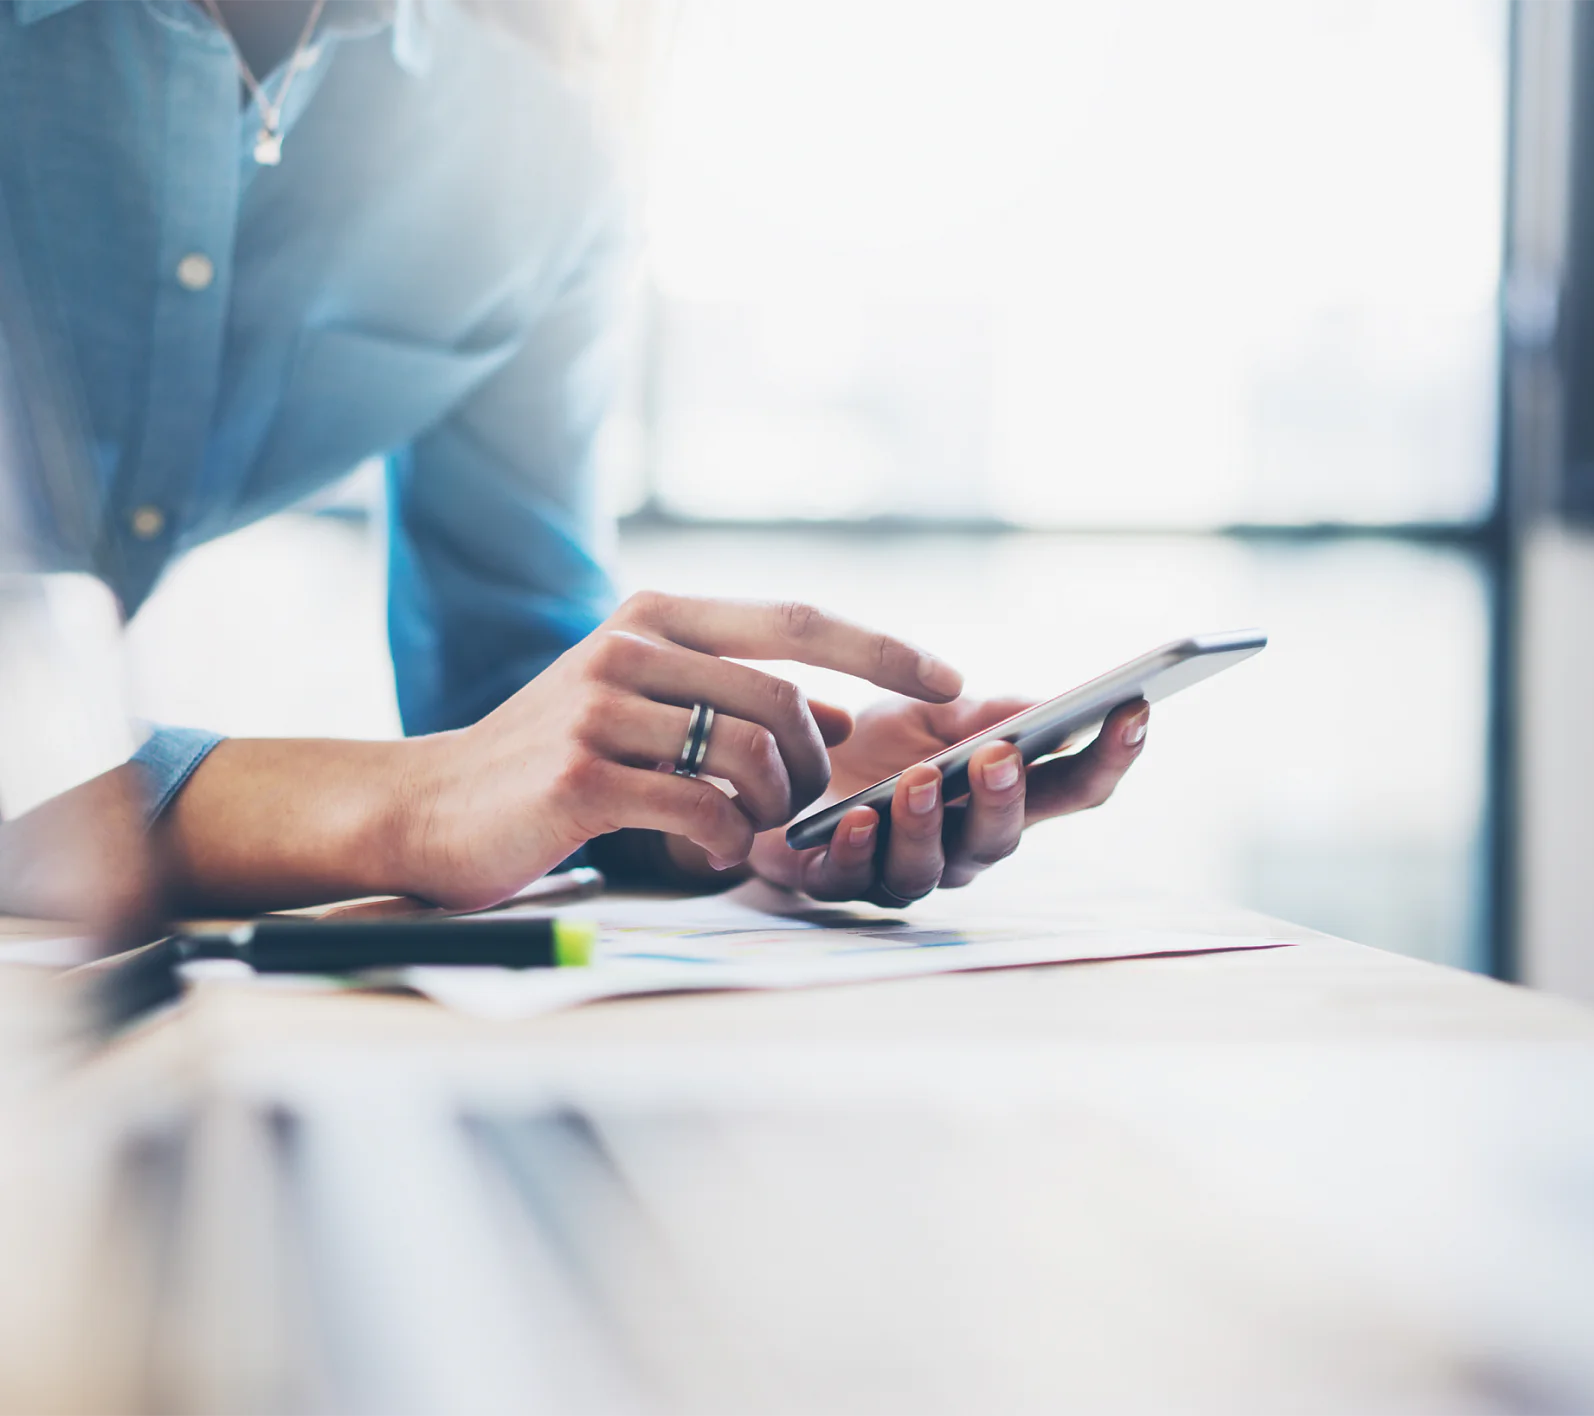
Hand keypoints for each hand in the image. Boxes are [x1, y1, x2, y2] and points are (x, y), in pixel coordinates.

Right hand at [395, 593, 961, 908]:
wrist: (425, 806)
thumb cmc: (549, 760)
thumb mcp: (640, 704)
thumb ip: (728, 698)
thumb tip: (832, 720)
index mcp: (655, 617)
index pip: (796, 619)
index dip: (883, 650)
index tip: (951, 683)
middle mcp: (629, 647)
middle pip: (783, 703)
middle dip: (815, 771)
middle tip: (801, 813)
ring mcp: (600, 708)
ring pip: (750, 758)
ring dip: (771, 813)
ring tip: (747, 838)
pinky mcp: (581, 776)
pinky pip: (703, 813)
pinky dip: (726, 844)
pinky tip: (709, 856)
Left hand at [748, 695, 1149, 905]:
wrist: (773, 768)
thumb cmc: (865, 748)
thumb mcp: (925, 715)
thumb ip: (982, 714)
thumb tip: (1047, 707)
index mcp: (996, 799)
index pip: (1071, 787)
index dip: (1110, 756)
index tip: (1137, 711)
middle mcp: (959, 846)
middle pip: (1004, 837)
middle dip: (1006, 798)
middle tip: (1001, 756)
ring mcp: (899, 870)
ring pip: (931, 868)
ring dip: (929, 824)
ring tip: (921, 782)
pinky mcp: (832, 881)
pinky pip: (852, 878)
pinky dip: (856, 848)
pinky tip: (855, 819)